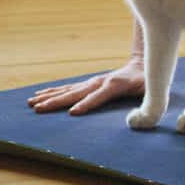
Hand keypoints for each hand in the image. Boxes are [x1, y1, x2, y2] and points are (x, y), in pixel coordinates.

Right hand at [27, 58, 144, 114]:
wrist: (141, 64)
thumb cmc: (147, 82)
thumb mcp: (152, 92)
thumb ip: (148, 105)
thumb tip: (139, 119)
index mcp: (115, 85)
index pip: (99, 96)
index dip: (87, 104)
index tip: (72, 113)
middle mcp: (101, 82)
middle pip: (76, 92)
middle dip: (57, 101)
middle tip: (39, 109)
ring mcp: (93, 82)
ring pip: (68, 89)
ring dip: (50, 96)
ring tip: (32, 102)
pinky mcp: (88, 84)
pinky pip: (68, 88)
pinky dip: (53, 91)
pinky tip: (40, 95)